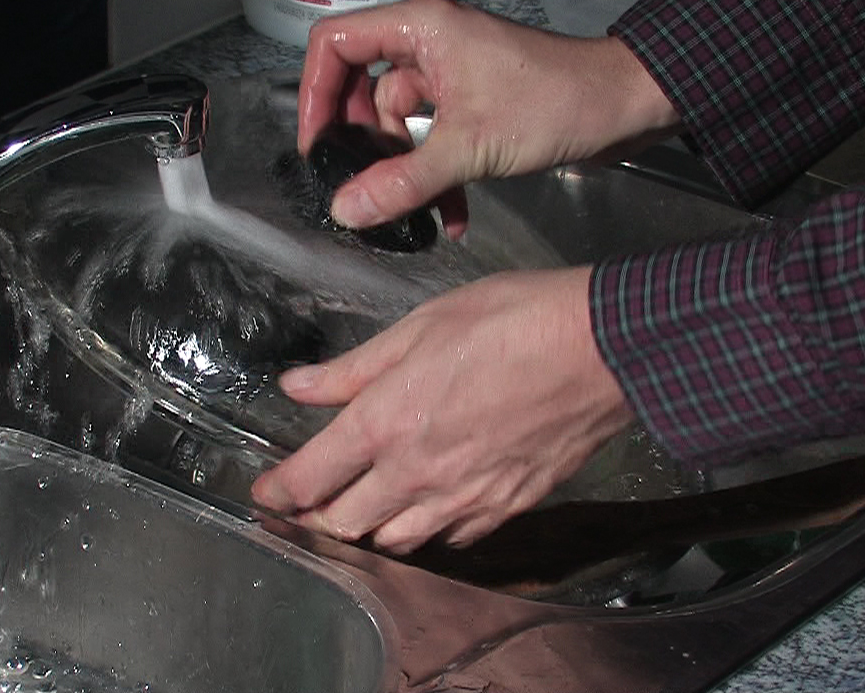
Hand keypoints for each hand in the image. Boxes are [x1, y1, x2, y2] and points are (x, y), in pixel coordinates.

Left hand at [250, 266, 636, 553]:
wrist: (600, 349)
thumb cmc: (512, 322)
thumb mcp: (419, 327)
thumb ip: (353, 368)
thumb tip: (299, 386)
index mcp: (385, 424)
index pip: (310, 479)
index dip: (277, 492)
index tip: (264, 493)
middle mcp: (417, 474)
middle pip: (345, 526)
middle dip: (317, 519)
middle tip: (308, 505)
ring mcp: (464, 498)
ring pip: (397, 542)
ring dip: (371, 531)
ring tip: (364, 510)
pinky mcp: (506, 507)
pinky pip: (453, 539)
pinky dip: (430, 532)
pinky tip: (430, 509)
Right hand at [298, 0, 681, 237]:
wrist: (624, 107)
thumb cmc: (556, 103)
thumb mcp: (470, 148)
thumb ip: (403, 181)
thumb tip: (346, 209)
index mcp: (420, 27)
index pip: (334, 43)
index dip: (314, 93)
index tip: (315, 145)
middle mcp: (428, 42)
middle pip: (359, 87)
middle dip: (361, 142)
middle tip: (357, 183)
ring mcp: (450, 73)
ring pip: (398, 121)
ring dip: (404, 170)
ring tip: (414, 212)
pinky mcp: (471, 102)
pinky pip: (431, 139)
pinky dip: (435, 175)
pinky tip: (449, 218)